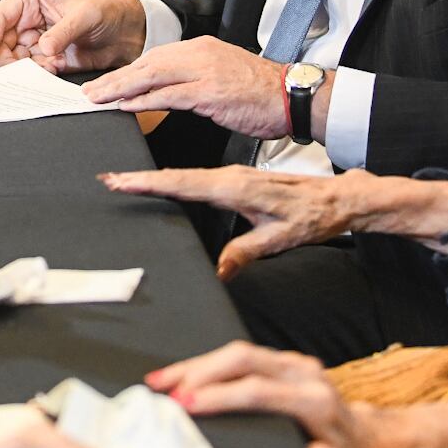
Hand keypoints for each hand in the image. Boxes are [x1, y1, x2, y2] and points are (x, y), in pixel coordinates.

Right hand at [0, 0, 148, 74]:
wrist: (123, 32)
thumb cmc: (104, 11)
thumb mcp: (84, 16)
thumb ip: (62, 32)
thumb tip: (43, 49)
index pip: (0, 17)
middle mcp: (27, 19)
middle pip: (1, 43)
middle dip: (8, 58)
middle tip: (20, 69)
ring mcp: (34, 39)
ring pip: (14, 59)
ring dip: (27, 67)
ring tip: (50, 63)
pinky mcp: (43, 57)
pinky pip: (31, 70)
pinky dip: (40, 72)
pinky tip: (56, 65)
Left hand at [79, 38, 291, 139]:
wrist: (291, 95)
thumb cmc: (259, 91)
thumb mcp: (220, 75)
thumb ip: (192, 79)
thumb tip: (162, 92)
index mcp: (200, 48)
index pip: (154, 57)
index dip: (126, 71)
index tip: (105, 83)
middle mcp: (198, 54)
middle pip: (146, 63)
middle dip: (114, 79)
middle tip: (89, 92)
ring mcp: (204, 71)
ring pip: (151, 76)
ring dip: (120, 89)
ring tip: (98, 99)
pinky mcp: (210, 92)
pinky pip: (169, 94)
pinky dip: (143, 100)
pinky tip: (125, 106)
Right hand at [102, 166, 356, 279]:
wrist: (338, 199)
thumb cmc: (313, 217)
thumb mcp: (280, 241)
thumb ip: (245, 254)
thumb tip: (218, 272)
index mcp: (236, 187)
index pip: (183, 184)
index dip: (149, 182)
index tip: (121, 180)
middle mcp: (232, 177)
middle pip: (177, 176)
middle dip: (142, 177)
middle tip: (109, 178)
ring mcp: (235, 176)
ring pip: (187, 175)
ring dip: (157, 177)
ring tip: (127, 180)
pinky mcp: (239, 178)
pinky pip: (200, 178)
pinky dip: (177, 179)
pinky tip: (166, 184)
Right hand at [144, 342, 371, 447]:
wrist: (367, 440)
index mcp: (316, 401)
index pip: (260, 391)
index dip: (221, 396)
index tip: (186, 406)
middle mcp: (306, 374)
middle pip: (245, 359)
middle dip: (199, 372)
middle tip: (163, 392)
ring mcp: (295, 363)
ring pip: (239, 352)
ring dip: (197, 365)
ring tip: (160, 381)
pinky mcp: (285, 361)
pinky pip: (242, 356)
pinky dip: (209, 365)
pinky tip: (182, 377)